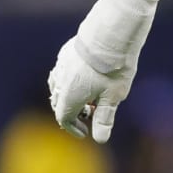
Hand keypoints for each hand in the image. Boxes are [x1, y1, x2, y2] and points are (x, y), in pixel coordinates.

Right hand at [47, 0, 154, 142]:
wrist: (112, 32)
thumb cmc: (115, 67)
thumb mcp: (113, 96)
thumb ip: (105, 118)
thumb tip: (100, 140)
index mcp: (69, 95)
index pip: (64, 117)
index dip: (74, 127)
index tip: (86, 132)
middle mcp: (60, 80)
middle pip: (59, 102)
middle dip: (73, 112)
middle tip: (91, 114)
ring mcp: (62, 64)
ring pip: (58, 85)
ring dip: (70, 95)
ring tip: (89, 97)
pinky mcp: (67, 51)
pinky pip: (62, 70)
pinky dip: (70, 80)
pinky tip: (86, 77)